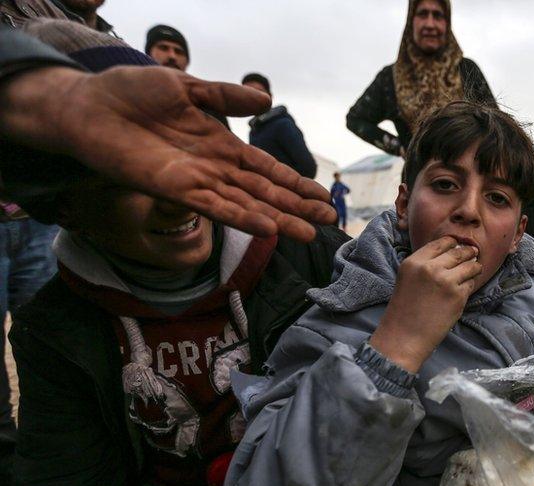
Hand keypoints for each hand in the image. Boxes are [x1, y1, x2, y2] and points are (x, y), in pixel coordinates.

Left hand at [0, 66, 335, 241]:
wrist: (86, 105)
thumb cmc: (129, 94)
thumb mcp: (186, 87)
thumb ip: (224, 96)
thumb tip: (266, 99)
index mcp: (220, 145)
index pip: (266, 169)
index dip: (295, 183)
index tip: (322, 196)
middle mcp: (214, 169)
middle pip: (265, 193)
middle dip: (298, 207)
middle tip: (331, 222)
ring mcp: (196, 182)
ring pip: (248, 205)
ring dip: (280, 220)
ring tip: (310, 234)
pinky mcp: (174, 190)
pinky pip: (216, 207)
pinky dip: (243, 218)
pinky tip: (267, 227)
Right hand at [370, 237, 482, 372]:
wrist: (405, 335)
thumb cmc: (405, 309)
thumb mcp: (408, 277)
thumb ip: (425, 263)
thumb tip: (452, 252)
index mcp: (415, 262)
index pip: (442, 242)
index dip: (453, 243)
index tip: (458, 246)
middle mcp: (430, 268)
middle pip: (458, 252)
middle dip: (468, 252)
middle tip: (473, 253)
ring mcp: (446, 282)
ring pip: (470, 266)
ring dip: (474, 267)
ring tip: (475, 269)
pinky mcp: (458, 297)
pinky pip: (471, 284)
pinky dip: (470, 284)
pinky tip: (465, 288)